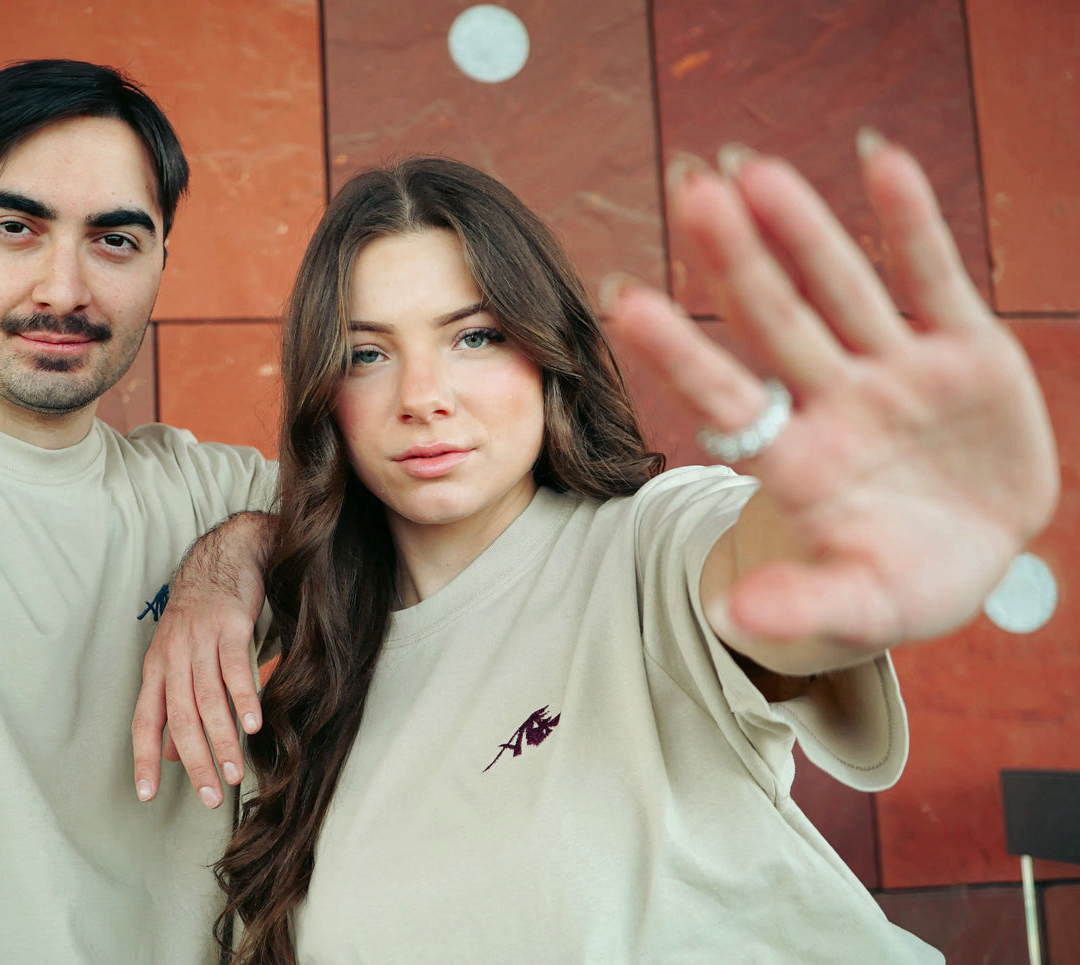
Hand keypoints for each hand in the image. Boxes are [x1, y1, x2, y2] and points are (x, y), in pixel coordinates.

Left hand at [132, 512, 272, 807]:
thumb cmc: (201, 614)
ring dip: (222, 740)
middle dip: (195, 761)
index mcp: (157, 668)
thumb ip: (172, 703)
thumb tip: (167, 752)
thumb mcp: (177, 657)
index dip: (144, 758)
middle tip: (210, 795)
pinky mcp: (229, 626)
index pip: (145, 721)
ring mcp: (200, 641)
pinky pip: (234, 668)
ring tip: (235, 772)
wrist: (223, 558)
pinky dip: (243, 698)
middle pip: (180, 719)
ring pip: (207, 700)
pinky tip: (253, 724)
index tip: (147, 794)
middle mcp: (173, 657)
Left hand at [605, 133, 1058, 668]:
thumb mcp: (860, 605)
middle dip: (735, 262)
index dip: (676, 350)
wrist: (973, 553)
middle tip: (689, 195)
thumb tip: (732, 618)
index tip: (621, 301)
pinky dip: (911, 225)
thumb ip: (804, 605)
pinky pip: (932, 281)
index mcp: (795, 459)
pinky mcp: (964, 350)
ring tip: (757, 170)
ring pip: (842, 288)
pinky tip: (880, 162)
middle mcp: (832, 400)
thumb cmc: (899, 580)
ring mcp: (895, 370)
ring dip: (805, 231)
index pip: (723, 396)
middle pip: (774, 322)